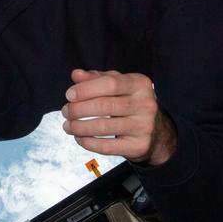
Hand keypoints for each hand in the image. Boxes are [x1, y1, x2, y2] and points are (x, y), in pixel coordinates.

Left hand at [61, 69, 176, 165]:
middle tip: (65, 112)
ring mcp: (144, 126)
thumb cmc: (130, 102)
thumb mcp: (117, 85)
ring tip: (68, 126)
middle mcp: (145, 104)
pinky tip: (80, 139)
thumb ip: (96, 78)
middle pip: (104, 106)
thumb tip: (76, 75)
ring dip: (79, 127)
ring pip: (103, 127)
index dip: (86, 89)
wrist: (157, 131)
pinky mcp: (139, 146)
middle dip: (78, 109)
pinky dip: (88, 143)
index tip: (69, 95)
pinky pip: (107, 147)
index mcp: (139, 84)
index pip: (110, 83)